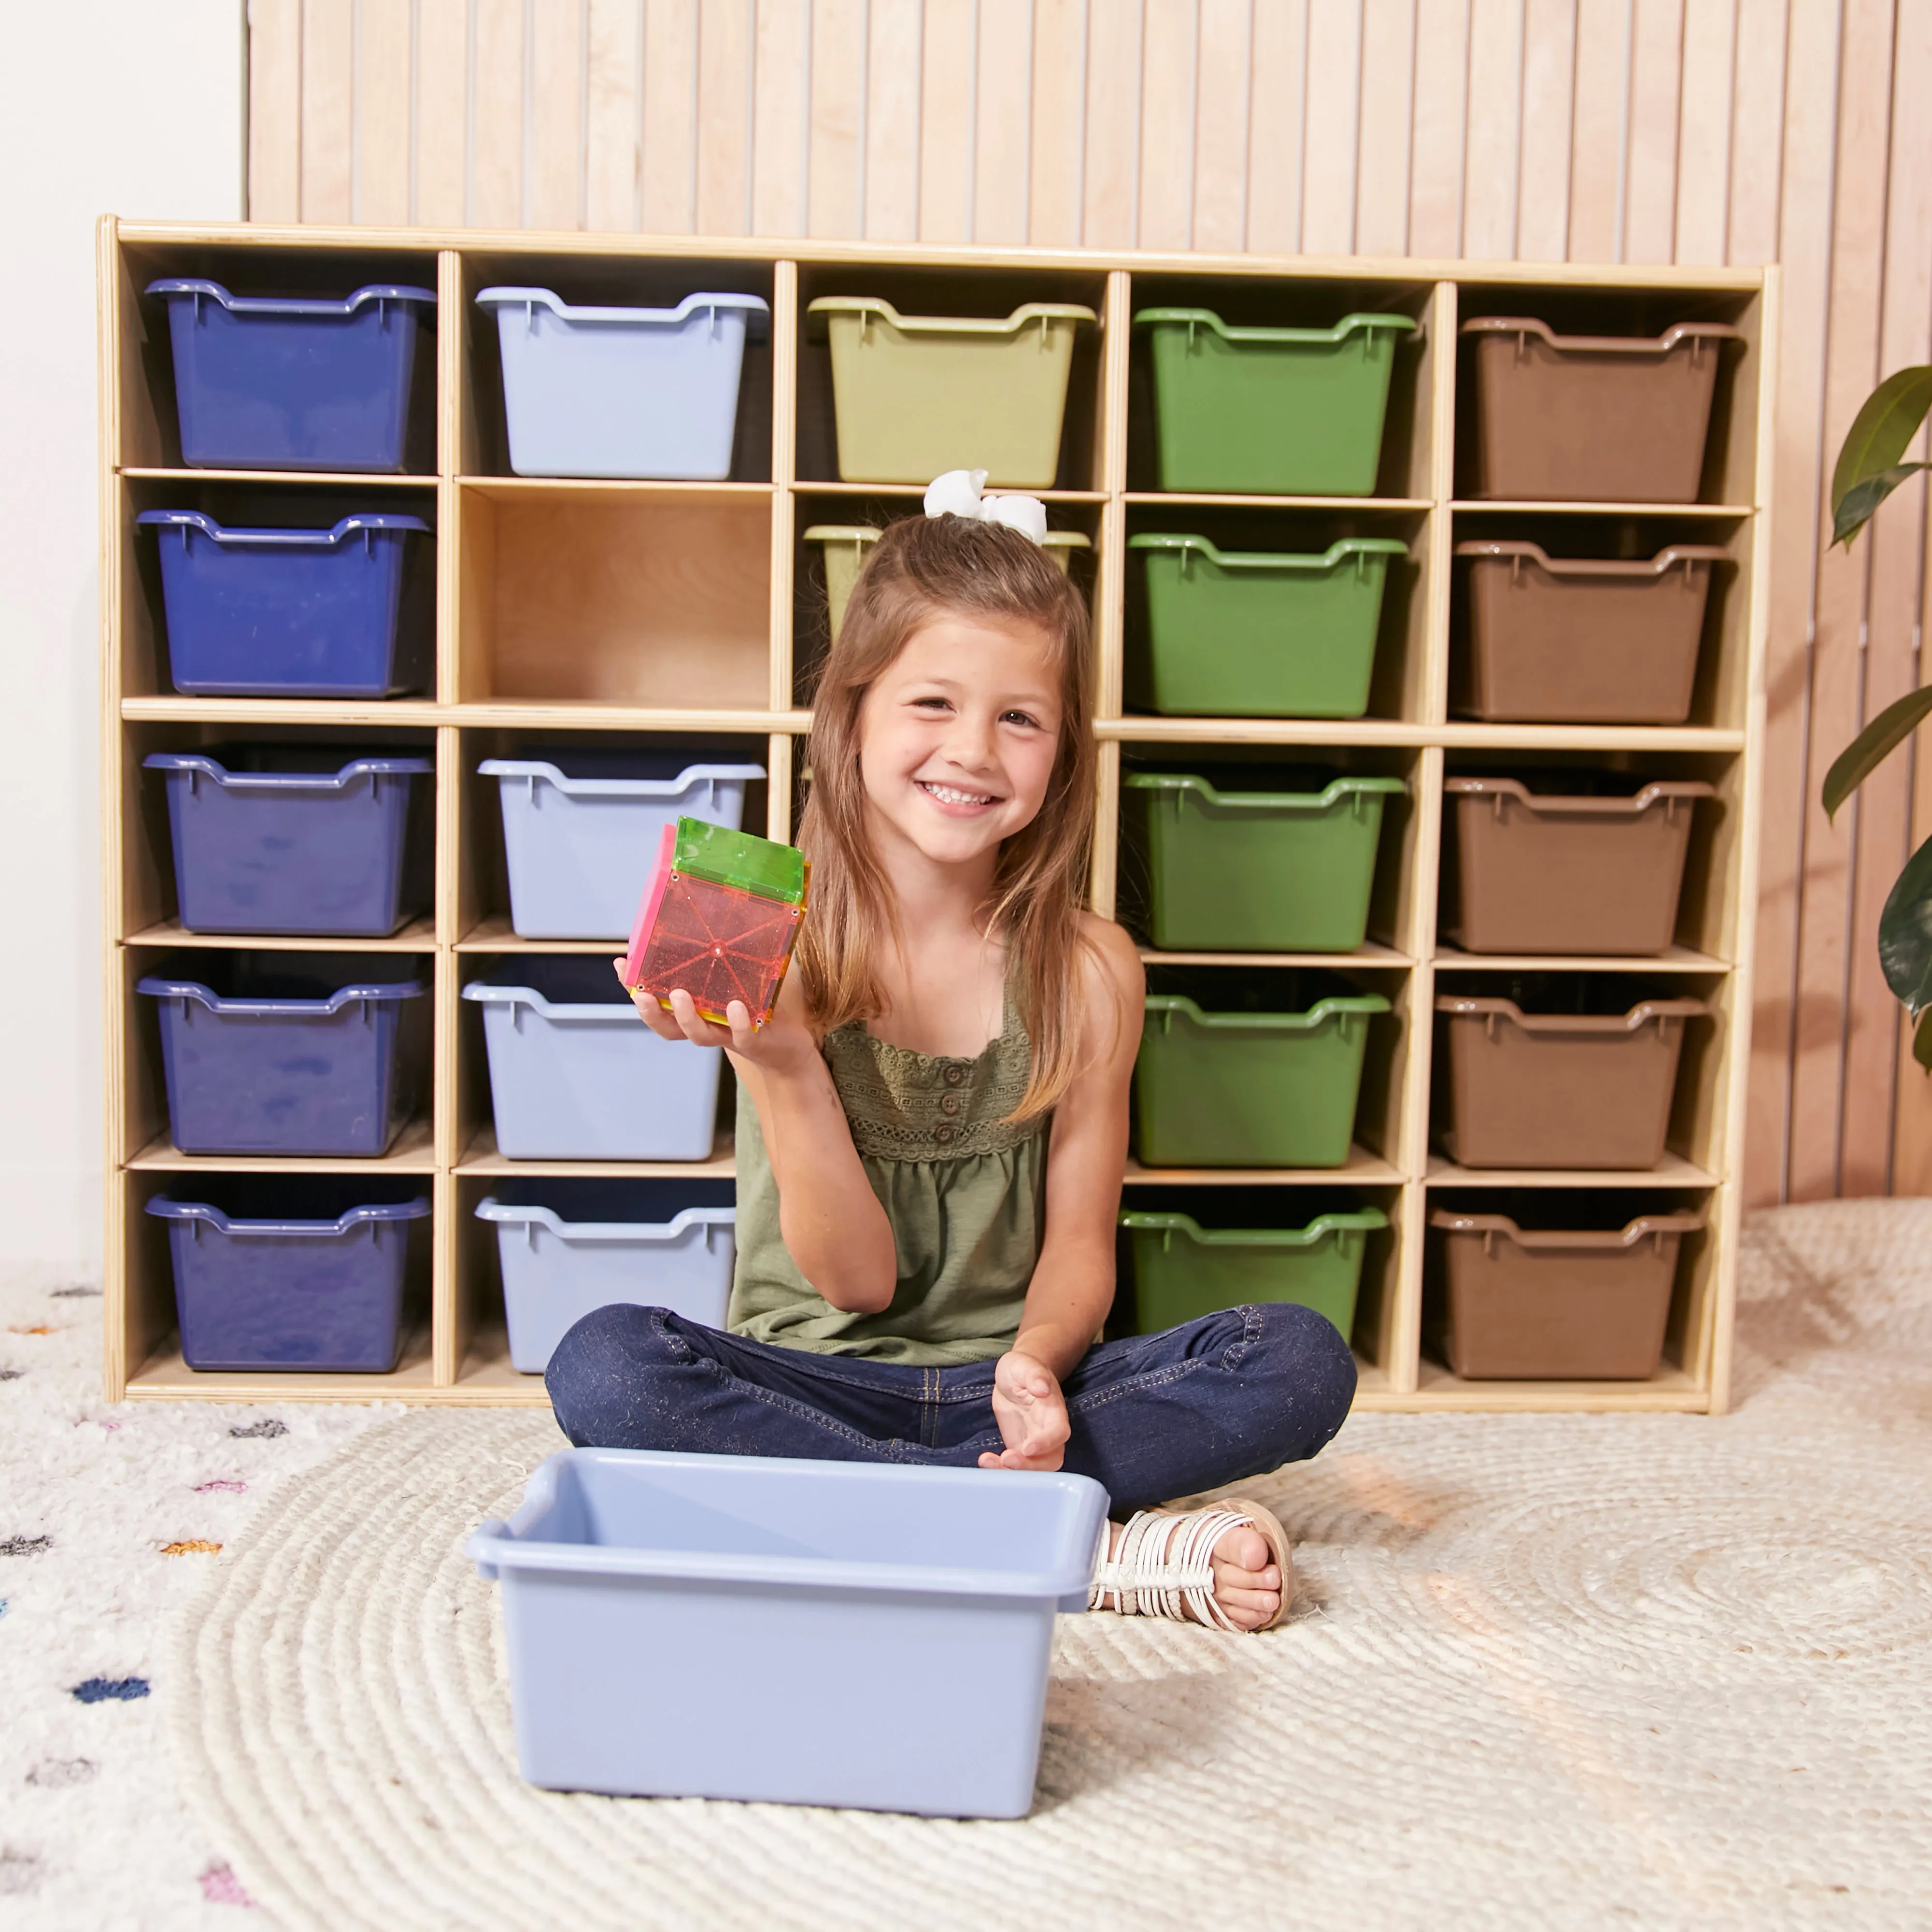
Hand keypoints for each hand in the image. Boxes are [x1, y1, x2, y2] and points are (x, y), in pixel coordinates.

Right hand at [611, 960, 816, 1075]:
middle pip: (667, 1026)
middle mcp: (703, 1025)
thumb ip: (716, 958)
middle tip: (643, 994)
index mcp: (692, 1010)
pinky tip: (735, 1007)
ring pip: (698, 1034)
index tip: (621, 965)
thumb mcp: (733, 979)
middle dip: (652, 1011)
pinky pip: (742, 1035)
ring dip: (686, 1017)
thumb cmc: (754, 1006)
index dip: (634, 989)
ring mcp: (726, 1034)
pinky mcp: (753, 1040)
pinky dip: (737, 1023)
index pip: (656, 1003)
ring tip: (680, 996)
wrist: (787, 1044)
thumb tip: (706, 912)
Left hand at [979, 1349, 1070, 1471]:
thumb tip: (1042, 1388)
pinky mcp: (1020, 1449)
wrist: (1015, 1377)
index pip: (1059, 1433)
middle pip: (1050, 1460)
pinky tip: (985, 1460)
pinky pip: (1016, 1466)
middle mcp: (1048, 1432)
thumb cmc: (1022, 1368)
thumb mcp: (1023, 1365)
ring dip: (1013, 1472)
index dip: (1047, 1443)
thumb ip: (1034, 1375)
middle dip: (1030, 1467)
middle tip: (1006, 1460)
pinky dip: (1001, 1468)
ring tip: (988, 1462)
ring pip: (1034, 1469)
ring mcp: (1035, 1443)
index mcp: (1054, 1411)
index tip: (1027, 1448)